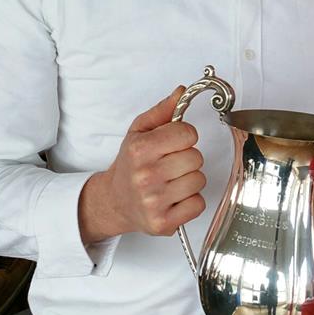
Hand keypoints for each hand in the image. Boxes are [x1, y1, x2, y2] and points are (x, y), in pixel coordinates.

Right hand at [79, 88, 206, 243]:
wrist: (114, 201)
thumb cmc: (130, 165)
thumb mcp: (139, 132)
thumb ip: (162, 111)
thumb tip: (181, 92)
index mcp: (140, 149)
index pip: (187, 133)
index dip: (184, 136)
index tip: (174, 142)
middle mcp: (146, 175)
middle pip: (196, 158)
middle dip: (187, 159)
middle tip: (171, 164)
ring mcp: (154, 201)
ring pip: (199, 180)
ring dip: (190, 180)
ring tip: (171, 181)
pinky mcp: (163, 222)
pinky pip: (198, 204)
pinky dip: (190, 201)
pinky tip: (174, 198)